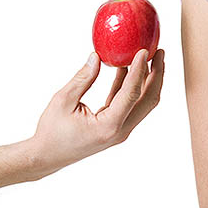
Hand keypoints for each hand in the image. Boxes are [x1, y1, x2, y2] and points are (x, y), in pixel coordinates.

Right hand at [30, 48, 164, 178]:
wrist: (47, 157)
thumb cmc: (51, 131)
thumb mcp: (63, 101)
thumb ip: (83, 79)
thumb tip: (97, 56)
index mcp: (109, 125)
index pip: (132, 94)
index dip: (140, 70)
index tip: (144, 51)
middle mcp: (121, 130)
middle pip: (148, 99)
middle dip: (157, 74)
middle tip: (160, 51)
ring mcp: (122, 130)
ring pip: (143, 102)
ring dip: (148, 80)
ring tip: (149, 57)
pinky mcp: (117, 127)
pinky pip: (131, 104)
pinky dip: (132, 86)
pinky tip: (128, 69)